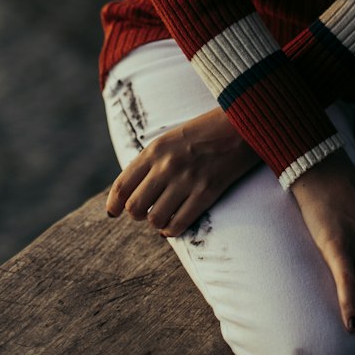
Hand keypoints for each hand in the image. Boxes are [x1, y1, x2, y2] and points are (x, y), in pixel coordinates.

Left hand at [106, 108, 258, 236]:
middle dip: (138, 214)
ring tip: (164, 215)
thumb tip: (133, 189)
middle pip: (135, 207)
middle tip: (146, 211)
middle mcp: (167, 165)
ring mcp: (186, 180)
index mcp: (155, 149)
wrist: (241, 124)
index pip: (123, 185)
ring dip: (157, 222)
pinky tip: (174, 224)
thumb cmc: (205, 131)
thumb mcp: (171, 138)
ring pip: (155, 219)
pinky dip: (172, 230)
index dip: (114, 204)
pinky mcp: (206, 193)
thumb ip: (151, 161)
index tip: (113, 213)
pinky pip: (178, 224)